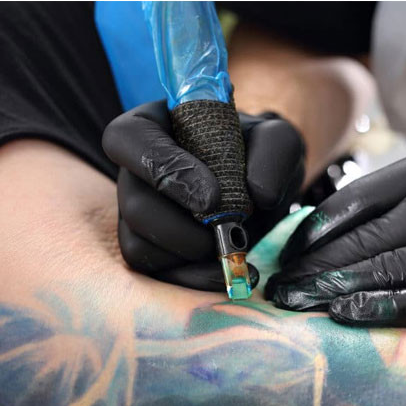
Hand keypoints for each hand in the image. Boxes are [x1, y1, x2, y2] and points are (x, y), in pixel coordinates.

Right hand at [102, 100, 304, 290]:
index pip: (128, 138)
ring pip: (138, 244)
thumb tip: (258, 193)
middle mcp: (135, 171)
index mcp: (154, 128)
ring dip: (189, 254)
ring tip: (230, 249)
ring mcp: (136, 213)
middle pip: (134, 203)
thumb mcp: (277, 140)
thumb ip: (275, 152)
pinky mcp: (148, 248)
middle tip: (223, 231)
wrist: (261, 188)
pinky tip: (223, 271)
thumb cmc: (258, 154)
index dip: (163, 167)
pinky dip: (191, 278)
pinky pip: (154, 273)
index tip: (210, 197)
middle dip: (181, 228)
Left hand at [269, 137, 405, 325]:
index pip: (366, 193)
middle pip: (368, 231)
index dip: (321, 226)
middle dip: (316, 262)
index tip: (291, 251)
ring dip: (334, 288)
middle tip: (277, 285)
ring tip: (295, 305)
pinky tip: (346, 316)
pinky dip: (381, 307)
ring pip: (388, 264)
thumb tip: (364, 231)